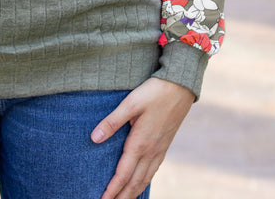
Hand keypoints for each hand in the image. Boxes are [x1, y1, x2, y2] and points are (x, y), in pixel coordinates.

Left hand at [91, 78, 194, 198]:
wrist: (181, 86)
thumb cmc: (154, 92)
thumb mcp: (130, 103)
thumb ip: (112, 122)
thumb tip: (94, 138)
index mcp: (140, 143)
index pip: (123, 174)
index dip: (112, 190)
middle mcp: (151, 151)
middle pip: (134, 183)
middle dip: (122, 197)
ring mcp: (160, 149)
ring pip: (145, 179)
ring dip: (133, 193)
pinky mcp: (165, 145)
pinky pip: (153, 171)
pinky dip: (144, 182)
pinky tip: (141, 182)